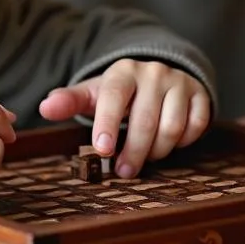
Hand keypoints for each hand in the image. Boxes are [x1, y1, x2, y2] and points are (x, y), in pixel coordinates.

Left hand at [38, 60, 210, 177]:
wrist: (158, 75)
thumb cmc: (120, 92)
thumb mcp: (94, 94)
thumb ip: (70, 101)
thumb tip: (44, 108)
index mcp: (123, 71)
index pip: (114, 96)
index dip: (108, 123)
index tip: (102, 150)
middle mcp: (153, 73)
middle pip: (144, 119)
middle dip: (133, 151)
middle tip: (124, 172)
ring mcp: (180, 83)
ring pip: (172, 127)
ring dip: (158, 150)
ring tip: (146, 156)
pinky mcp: (200, 95)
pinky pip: (195, 126)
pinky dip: (183, 142)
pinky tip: (170, 143)